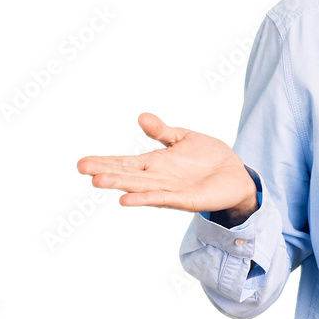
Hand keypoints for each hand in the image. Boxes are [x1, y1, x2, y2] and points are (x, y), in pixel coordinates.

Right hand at [76, 112, 257, 214]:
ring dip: (120, 185)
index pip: (125, 162)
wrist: (236, 174)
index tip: (82, 162)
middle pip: (127, 175)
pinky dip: (144, 199)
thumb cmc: (210, 157)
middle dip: (106, 171)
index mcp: (156, 163)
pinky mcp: (186, 200)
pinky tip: (126, 200)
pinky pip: (162, 199)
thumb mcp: (184, 138)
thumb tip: (142, 117)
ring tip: (98, 181)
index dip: (105, 161)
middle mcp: (158, 178)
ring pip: (140, 187)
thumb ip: (163, 132)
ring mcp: (170, 190)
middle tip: (82, 168)